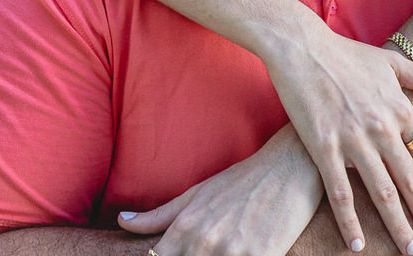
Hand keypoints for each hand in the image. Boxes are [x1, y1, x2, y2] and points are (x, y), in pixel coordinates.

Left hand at [118, 127, 322, 255]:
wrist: (290, 166)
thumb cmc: (243, 179)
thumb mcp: (197, 193)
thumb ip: (158, 215)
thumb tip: (122, 221)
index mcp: (185, 227)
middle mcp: (204, 242)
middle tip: (208, 250)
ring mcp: (233, 252)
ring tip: (227, 251)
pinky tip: (245, 255)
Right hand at [264, 23, 412, 254]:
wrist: (301, 47)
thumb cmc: (347, 54)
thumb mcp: (393, 62)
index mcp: (398, 108)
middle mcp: (380, 127)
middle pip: (410, 180)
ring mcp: (351, 138)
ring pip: (381, 192)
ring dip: (397, 224)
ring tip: (409, 251)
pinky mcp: (322, 146)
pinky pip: (340, 192)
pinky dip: (351, 221)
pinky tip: (358, 243)